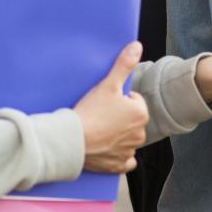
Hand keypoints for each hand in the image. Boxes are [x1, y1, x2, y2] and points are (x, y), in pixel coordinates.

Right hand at [73, 42, 149, 172]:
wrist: (70, 140)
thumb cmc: (90, 112)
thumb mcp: (108, 84)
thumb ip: (124, 64)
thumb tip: (137, 46)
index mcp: (141, 114)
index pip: (133, 102)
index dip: (118, 101)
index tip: (105, 103)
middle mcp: (139, 135)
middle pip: (130, 121)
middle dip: (119, 118)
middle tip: (100, 117)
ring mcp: (128, 151)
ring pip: (127, 140)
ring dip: (117, 137)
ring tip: (98, 132)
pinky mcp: (117, 166)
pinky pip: (124, 162)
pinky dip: (117, 157)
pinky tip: (107, 151)